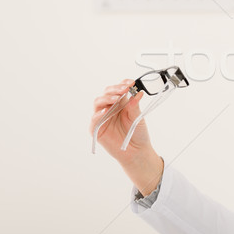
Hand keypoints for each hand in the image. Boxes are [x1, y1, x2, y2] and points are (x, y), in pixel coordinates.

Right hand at [90, 79, 162, 194]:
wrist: (136, 151)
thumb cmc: (137, 134)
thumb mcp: (138, 118)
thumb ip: (135, 106)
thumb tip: (137, 93)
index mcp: (121, 103)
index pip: (119, 89)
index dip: (123, 84)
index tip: (131, 82)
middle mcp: (110, 108)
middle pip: (107, 93)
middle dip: (115, 89)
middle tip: (124, 89)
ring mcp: (102, 117)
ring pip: (98, 102)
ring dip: (107, 98)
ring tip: (116, 98)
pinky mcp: (97, 128)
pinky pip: (94, 119)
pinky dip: (98, 114)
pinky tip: (105, 111)